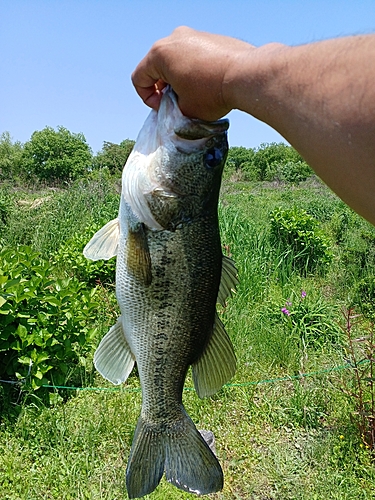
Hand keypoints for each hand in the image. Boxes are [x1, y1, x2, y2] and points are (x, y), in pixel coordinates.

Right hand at [131, 26, 252, 120]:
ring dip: (178, 77)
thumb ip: (171, 108)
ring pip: (175, 59)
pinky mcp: (209, 37)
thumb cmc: (212, 93)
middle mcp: (173, 38)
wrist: (245, 75)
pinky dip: (193, 69)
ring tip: (194, 94)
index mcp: (159, 54)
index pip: (139, 78)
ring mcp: (192, 34)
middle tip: (176, 102)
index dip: (148, 99)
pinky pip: (192, 54)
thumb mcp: (184, 110)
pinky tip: (208, 84)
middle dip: (163, 87)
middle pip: (156, 66)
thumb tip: (176, 107)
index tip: (163, 108)